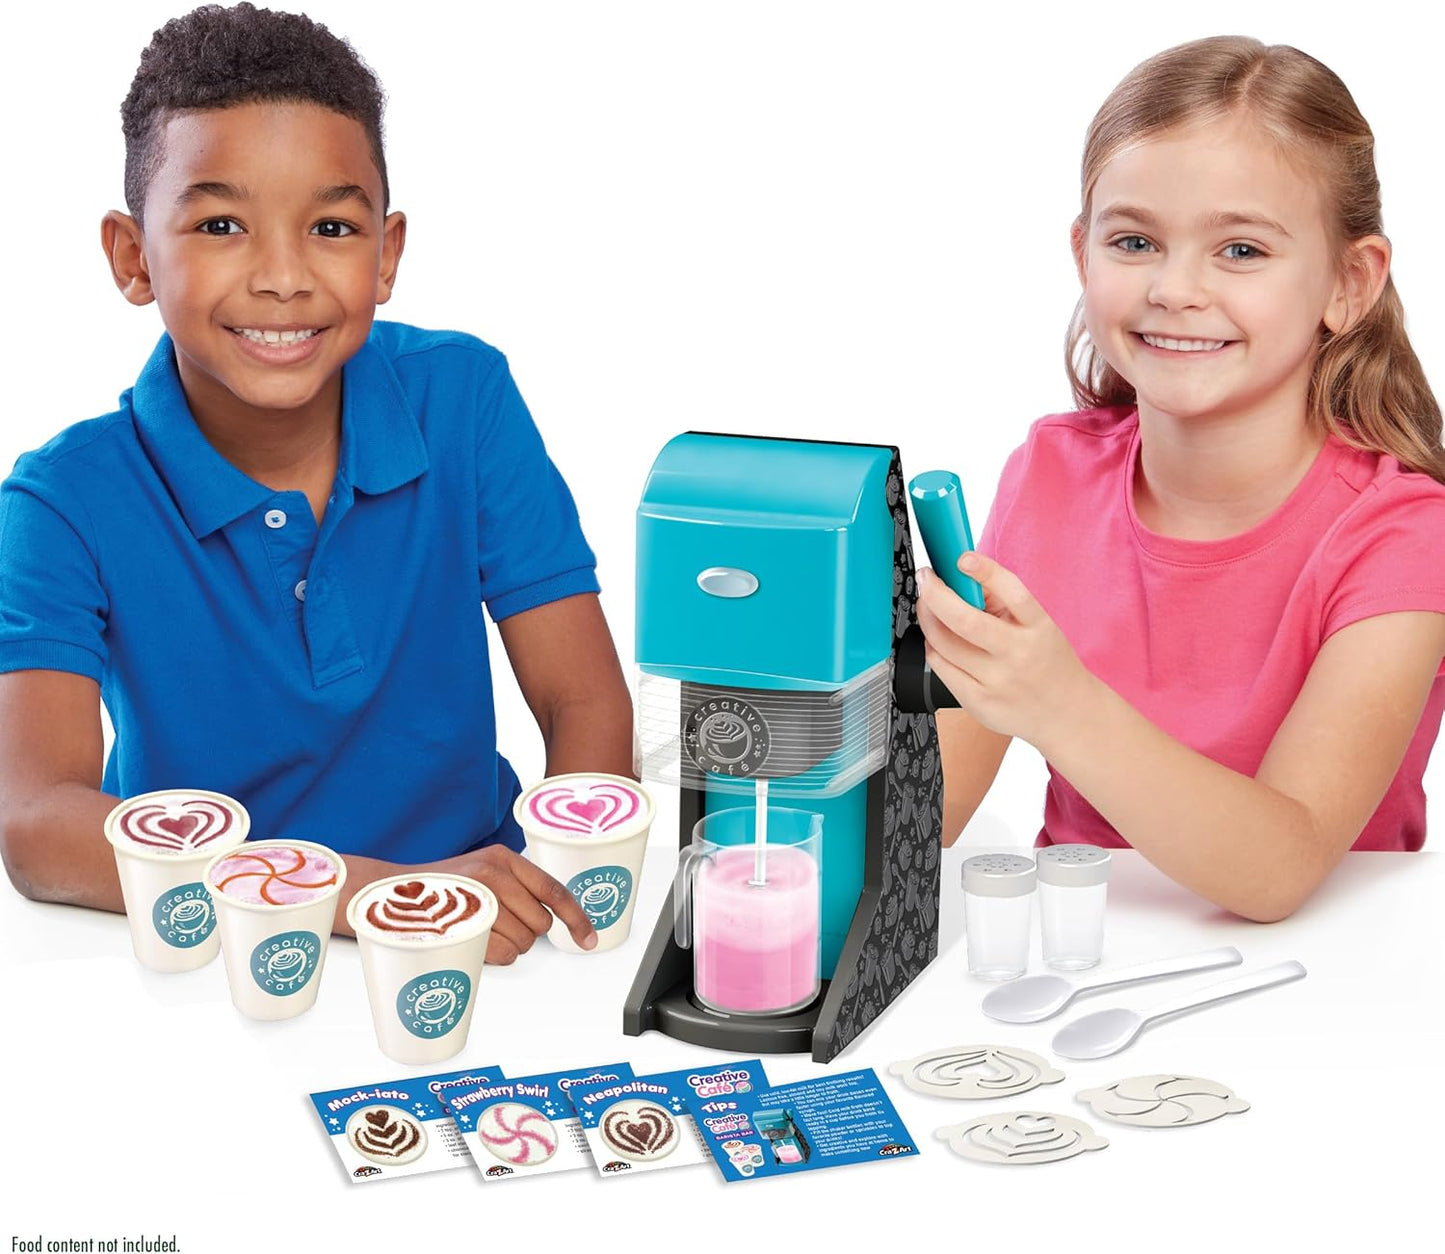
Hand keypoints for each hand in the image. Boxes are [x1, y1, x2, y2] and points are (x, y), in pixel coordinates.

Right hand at [436, 845, 596, 963]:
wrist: (391, 895)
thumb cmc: (442, 888)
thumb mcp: (483, 871)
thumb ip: (515, 885)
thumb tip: (550, 917)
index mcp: (505, 858)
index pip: (554, 891)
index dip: (577, 918)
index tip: (589, 939)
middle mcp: (495, 873)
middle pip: (541, 923)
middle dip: (528, 934)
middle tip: (501, 927)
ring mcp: (479, 897)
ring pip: (524, 941)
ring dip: (511, 946)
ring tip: (485, 932)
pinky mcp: (466, 923)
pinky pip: (504, 954)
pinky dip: (497, 957)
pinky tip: (478, 943)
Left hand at [915, 552, 1093, 749]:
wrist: (1067, 714)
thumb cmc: (1048, 663)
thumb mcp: (1040, 626)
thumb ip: (1003, 602)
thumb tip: (961, 578)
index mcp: (1039, 628)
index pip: (1013, 593)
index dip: (985, 571)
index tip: (964, 558)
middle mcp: (1018, 655)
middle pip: (965, 621)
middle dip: (935, 595)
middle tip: (926, 580)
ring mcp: (996, 682)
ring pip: (944, 644)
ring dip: (928, 618)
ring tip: (928, 607)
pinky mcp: (978, 702)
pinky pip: (941, 667)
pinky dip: (933, 647)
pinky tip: (937, 640)